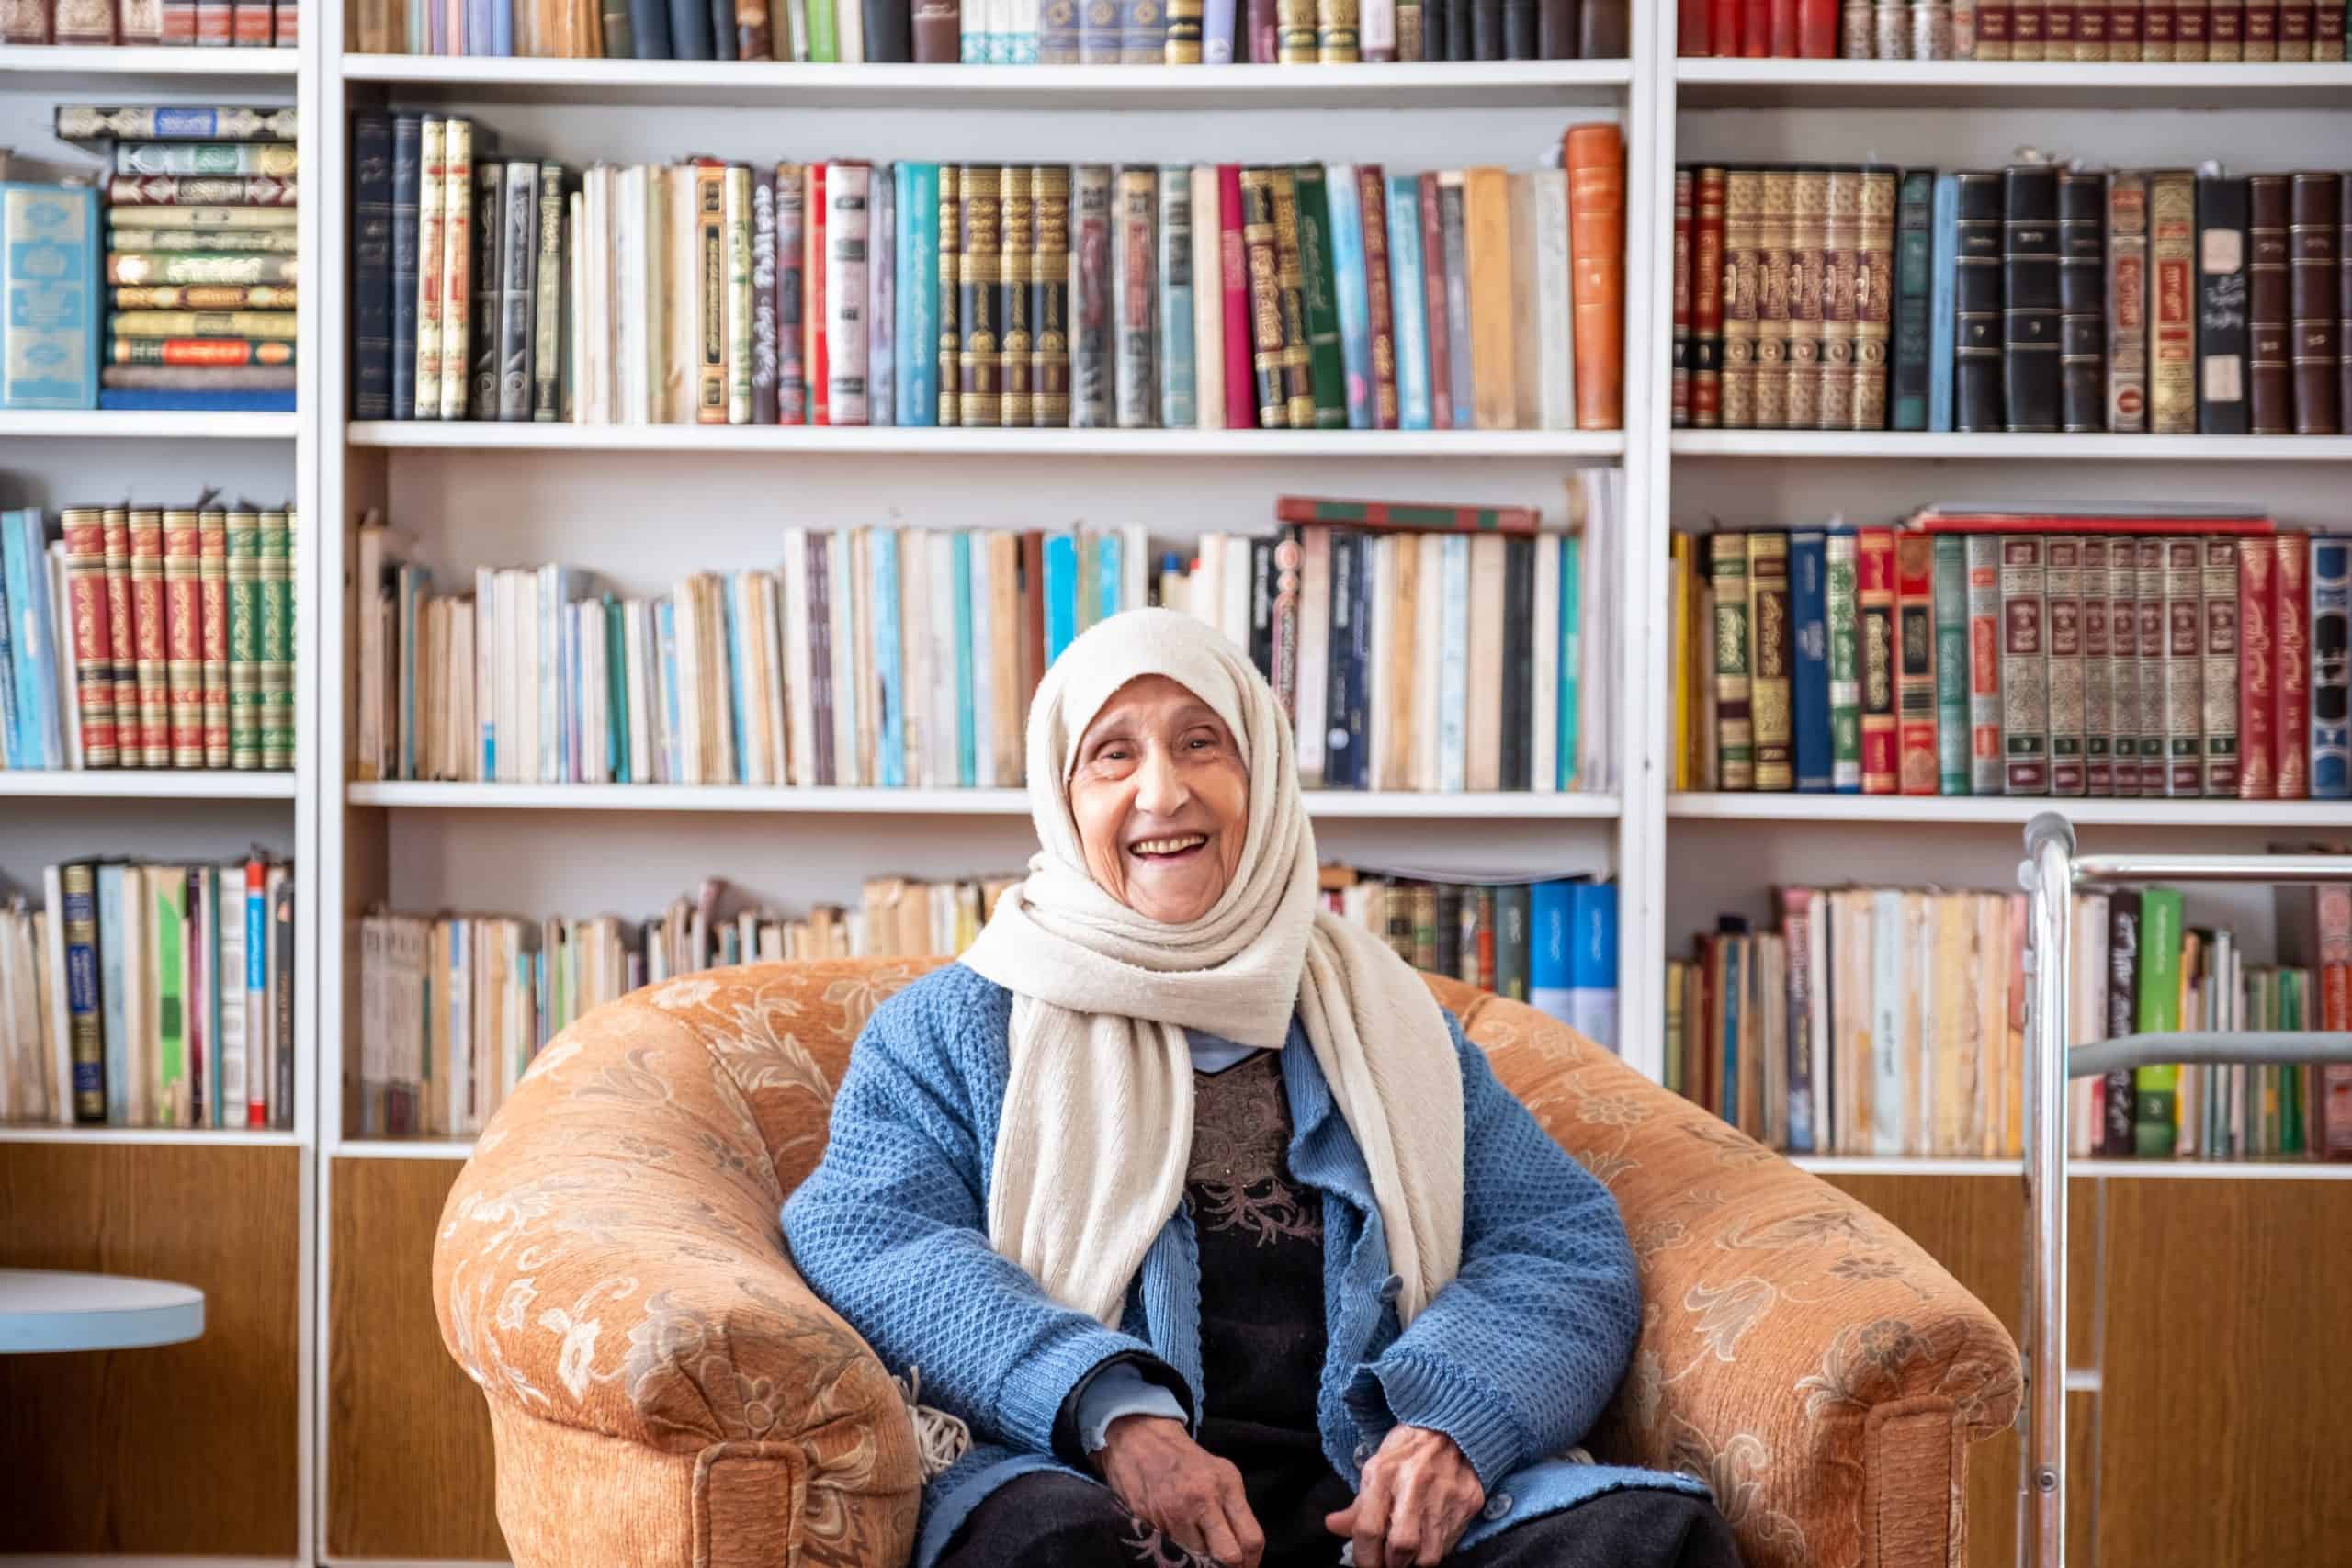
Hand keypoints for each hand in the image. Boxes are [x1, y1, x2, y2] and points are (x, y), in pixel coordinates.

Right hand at [1094, 1414, 1265, 1567]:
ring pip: (1197, 1560)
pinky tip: (1177, 1546)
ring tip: (1199, 1555)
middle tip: (1223, 1567)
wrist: (1140, 1440)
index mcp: (1225, 1486)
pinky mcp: (1149, 1523)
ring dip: (1199, 1562)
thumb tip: (1244, 1551)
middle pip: (1227, 1556)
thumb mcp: (1222, 1472)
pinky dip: (1176, 1555)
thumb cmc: (1187, 1460)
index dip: (1252, 1563)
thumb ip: (1235, 1509)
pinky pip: (1170, 1553)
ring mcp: (1173, 1514)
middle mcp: (1201, 1500)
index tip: (1247, 1567)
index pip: (1250, 1539)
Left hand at [1323, 1424, 1484, 1567]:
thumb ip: (1357, 1505)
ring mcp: (1445, 1495)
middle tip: (1387, 1563)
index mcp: (1384, 1473)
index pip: (1368, 1528)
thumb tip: (1333, 1526)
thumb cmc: (1408, 1451)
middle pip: (1401, 1546)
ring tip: (1407, 1556)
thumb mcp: (1376, 1469)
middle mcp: (1414, 1485)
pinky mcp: (1467, 1503)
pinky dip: (1435, 1550)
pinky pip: (1450, 1544)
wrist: (1451, 1428)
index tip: (1365, 1564)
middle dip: (1391, 1564)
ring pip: (1429, 1556)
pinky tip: (1427, 1541)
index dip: (1364, 1556)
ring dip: (1414, 1563)